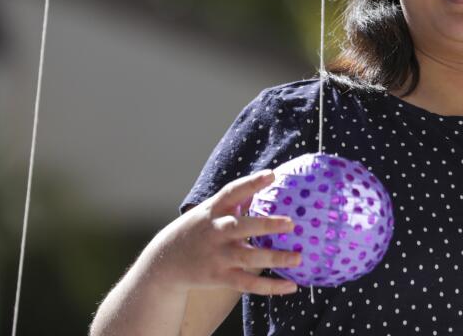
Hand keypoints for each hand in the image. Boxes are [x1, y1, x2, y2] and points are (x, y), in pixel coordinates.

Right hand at [149, 169, 301, 296]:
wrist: (164, 262)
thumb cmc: (197, 230)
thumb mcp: (209, 210)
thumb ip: (235, 200)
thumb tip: (267, 182)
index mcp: (213, 210)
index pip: (233, 192)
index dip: (252, 183)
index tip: (272, 175)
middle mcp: (215, 232)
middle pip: (241, 227)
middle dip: (265, 225)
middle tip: (291, 223)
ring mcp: (217, 256)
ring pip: (248, 258)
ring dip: (275, 258)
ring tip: (298, 257)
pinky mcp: (219, 277)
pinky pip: (248, 284)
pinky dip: (270, 287)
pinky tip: (291, 286)